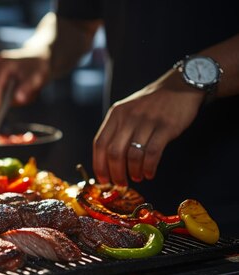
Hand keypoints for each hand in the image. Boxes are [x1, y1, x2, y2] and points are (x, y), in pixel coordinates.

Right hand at [0, 48, 49, 113]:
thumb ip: (27, 88)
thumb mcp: (37, 77)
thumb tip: (18, 99)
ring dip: (7, 96)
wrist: (40, 55)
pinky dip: (8, 92)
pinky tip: (24, 89)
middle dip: (2, 98)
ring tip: (30, 92)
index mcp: (4, 64)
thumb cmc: (39, 66)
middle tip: (18, 103)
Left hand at [93, 69, 205, 185]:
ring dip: (133, 172)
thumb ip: (117, 131)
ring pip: (133, 155)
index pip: (100, 144)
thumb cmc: (151, 104)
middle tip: (121, 183)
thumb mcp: (127, 111)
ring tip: (137, 177)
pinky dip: (149, 167)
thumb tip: (107, 162)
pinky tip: (149, 173)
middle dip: (115, 173)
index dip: (99, 165)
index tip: (103, 179)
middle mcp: (128, 118)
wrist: (179, 87)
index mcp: (115, 115)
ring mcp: (147, 122)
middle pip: (114, 153)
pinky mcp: (165, 127)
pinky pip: (152, 153)